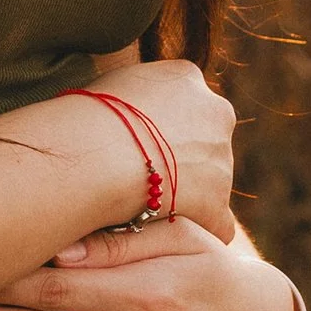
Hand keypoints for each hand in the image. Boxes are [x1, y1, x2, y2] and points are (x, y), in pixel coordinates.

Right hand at [71, 59, 236, 239]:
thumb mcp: (112, 82)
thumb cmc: (89, 116)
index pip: (184, 101)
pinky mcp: (217, 206)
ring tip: (143, 204)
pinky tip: (163, 231)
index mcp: (187, 79)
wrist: (97, 154)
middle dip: (181, 155)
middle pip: (204, 137)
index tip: (137, 141)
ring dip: (186, 191)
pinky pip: (213, 221)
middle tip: (141, 173)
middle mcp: (215, 114)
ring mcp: (221, 162)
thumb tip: (125, 105)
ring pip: (210, 179)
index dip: (160, 124)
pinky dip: (193, 227)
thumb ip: (134, 93)